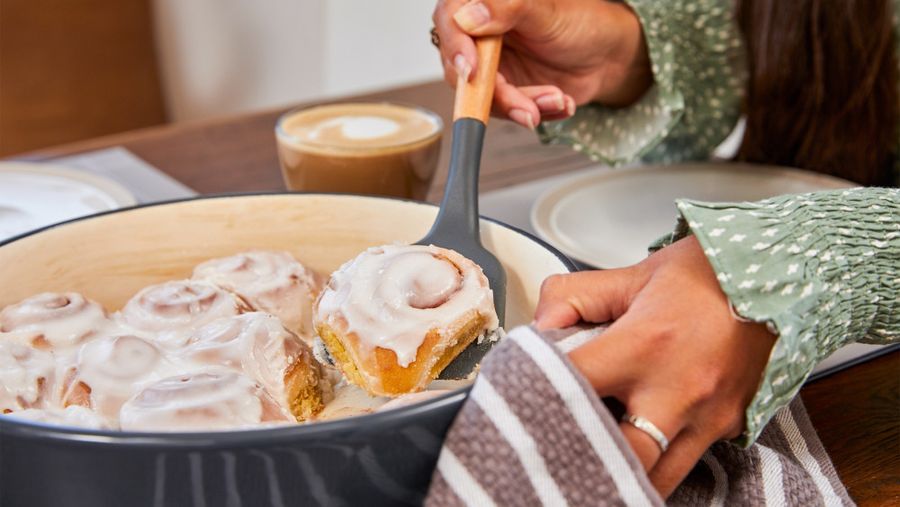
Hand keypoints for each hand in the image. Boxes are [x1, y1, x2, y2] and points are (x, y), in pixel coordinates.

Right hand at [432, 0, 651, 128]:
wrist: (608, 57)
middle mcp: (481, 37)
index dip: (456, 48)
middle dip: (498, 93)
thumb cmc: (581, 23)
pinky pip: (507, 111)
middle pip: (462, 69)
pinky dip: (535, 112)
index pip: (451, 22)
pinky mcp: (505, 93)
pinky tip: (561, 103)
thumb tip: (468, 17)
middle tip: (526, 107)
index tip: (472, 70)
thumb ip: (507, 8)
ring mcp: (491, 67)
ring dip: (522, 106)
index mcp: (484, 6)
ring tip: (557, 100)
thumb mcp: (546, 11)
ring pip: (485, 97)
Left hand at [534, 236, 776, 496]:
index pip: (573, 385)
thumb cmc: (709, 273)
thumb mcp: (633, 274)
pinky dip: (654, 465)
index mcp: (646, 344)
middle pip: (616, 456)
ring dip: (618, 469)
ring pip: (653, 478)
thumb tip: (540, 330)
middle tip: (551, 447)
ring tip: (589, 455)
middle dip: (579, 455)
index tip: (520, 396)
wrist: (784, 276)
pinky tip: (632, 449)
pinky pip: (686, 464)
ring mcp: (707, 417)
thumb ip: (574, 298)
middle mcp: (678, 390)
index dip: (536, 392)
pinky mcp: (727, 427)